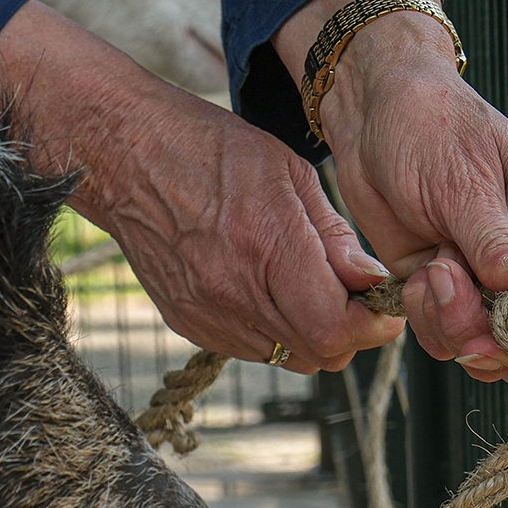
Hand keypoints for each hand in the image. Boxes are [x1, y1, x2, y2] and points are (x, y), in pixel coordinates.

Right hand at [0, 1, 400, 371]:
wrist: (126, 156)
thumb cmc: (212, 150)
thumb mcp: (290, 173)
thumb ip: (334, 237)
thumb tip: (372, 283)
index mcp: (268, 246)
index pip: (334, 329)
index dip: (370, 327)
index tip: (381, 309)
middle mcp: (234, 291)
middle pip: (317, 354)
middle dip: (346, 333)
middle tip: (350, 298)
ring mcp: (206, 313)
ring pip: (286, 357)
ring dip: (309, 333)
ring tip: (305, 287)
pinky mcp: (186, 322)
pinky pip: (249, 349)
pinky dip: (271, 330)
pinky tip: (265, 289)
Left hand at [272, 0, 507, 384]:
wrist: (371, 114)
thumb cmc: (430, 125)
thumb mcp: (464, 182)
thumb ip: (496, 241)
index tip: (501, 323)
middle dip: (482, 326)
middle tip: (444, 278)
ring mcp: (482, 280)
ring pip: (480, 344)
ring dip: (447, 321)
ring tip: (430, 268)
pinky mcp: (441, 290)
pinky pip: (441, 334)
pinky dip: (423, 317)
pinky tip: (414, 276)